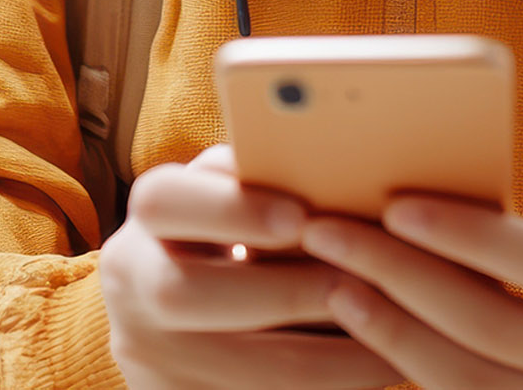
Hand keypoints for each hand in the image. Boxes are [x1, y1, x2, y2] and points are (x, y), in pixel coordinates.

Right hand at [100, 145, 404, 388]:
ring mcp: (151, 358)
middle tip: (358, 280)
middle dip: (282, 291)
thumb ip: (254, 177)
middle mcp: (130, 291)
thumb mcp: (224, 201)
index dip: (230, 208)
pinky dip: (330, 385)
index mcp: (142, 223)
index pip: (161, 202)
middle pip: (183, 293)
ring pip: (239, 369)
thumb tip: (328, 156)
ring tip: (392, 330)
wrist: (177, 325)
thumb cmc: (227, 240)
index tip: (300, 215)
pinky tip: (378, 364)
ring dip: (327, 354)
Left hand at [299, 195, 522, 388]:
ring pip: (473, 384)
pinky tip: (371, 338)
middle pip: (495, 327)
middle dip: (400, 277)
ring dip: (391, 333)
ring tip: (336, 287)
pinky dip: (411, 375)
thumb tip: (405, 205)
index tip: (394, 205)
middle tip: (331, 236)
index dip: (466, 235)